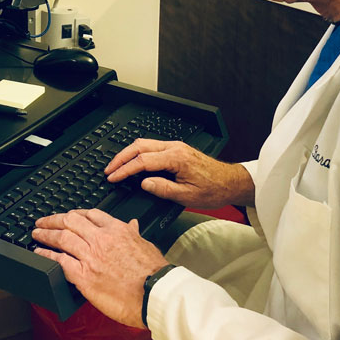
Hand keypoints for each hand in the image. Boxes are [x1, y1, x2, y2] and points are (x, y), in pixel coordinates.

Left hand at [33, 209, 168, 327]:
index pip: (90, 214)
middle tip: (42, 221)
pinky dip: (47, 255)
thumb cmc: (153, 272)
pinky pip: (59, 261)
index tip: (67, 215)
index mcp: (116, 229)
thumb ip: (133, 233)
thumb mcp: (145, 244)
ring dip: (45, 234)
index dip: (75, 213)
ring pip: (62, 238)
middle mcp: (101, 239)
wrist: (154, 293)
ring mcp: (91, 256)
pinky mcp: (84, 276)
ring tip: (36, 233)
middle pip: (70, 221)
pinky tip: (39, 253)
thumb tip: (132, 224)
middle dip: (53, 219)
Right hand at [104, 139, 254, 209]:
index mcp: (176, 158)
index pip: (142, 161)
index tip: (113, 177)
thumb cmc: (213, 190)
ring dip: (128, 153)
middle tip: (109, 169)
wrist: (230, 183)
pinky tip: (134, 161)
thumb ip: (163, 189)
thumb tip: (143, 183)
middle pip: (139, 146)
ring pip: (144, 143)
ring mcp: (176, 146)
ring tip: (117, 166)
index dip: (125, 169)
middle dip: (121, 157)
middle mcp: (174, 148)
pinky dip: (139, 153)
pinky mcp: (177, 149)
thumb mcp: (187, 196)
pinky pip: (152, 146)